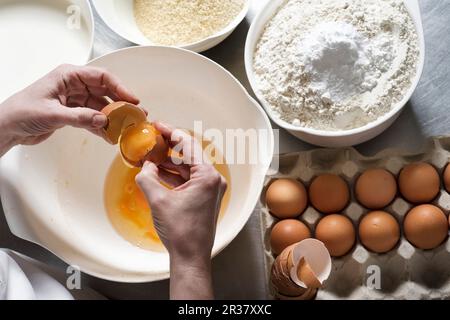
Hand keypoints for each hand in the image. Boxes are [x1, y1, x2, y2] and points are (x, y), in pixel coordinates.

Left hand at [0, 64, 138, 154]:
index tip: (133, 100)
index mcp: (69, 76)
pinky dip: (101, 127)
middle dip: (121, 103)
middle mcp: (74, 85)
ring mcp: (74, 99)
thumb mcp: (53, 114)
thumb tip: (103, 121)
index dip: (120, 87)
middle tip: (136, 114)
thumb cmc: (22, 111)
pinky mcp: (73, 113)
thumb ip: (80, 117)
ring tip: (126, 128)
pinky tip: (110, 136)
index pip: (101, 77)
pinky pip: (93, 118)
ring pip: (101, 106)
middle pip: (105, 91)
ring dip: (113, 118)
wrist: (8, 127)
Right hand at [136, 122, 226, 299]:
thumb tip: (144, 166)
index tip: (157, 125)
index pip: (188, 145)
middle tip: (153, 138)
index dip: (171, 132)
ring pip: (188, 168)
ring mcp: (211, 190)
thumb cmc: (180, 230)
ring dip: (170, 163)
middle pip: (189, 155)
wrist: (190, 256)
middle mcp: (213, 180)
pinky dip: (174, 176)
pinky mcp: (205, 198)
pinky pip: (189, 180)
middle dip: (169, 147)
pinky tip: (158, 173)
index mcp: (207, 176)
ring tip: (151, 155)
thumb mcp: (158, 200)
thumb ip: (147, 178)